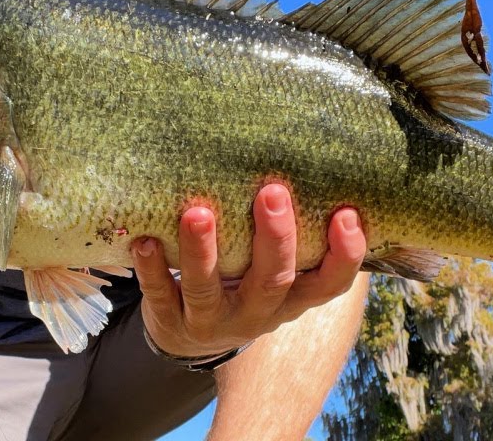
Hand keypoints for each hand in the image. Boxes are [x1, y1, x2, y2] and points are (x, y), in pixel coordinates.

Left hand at [131, 183, 366, 357]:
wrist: (191, 336)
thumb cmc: (244, 280)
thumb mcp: (274, 268)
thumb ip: (292, 231)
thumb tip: (312, 156)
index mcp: (292, 297)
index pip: (330, 283)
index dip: (344, 254)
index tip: (346, 214)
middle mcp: (257, 313)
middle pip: (272, 281)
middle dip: (275, 238)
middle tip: (273, 192)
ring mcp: (213, 320)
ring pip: (209, 289)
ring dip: (202, 252)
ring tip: (198, 214)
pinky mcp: (171, 320)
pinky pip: (161, 295)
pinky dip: (152, 269)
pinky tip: (146, 240)